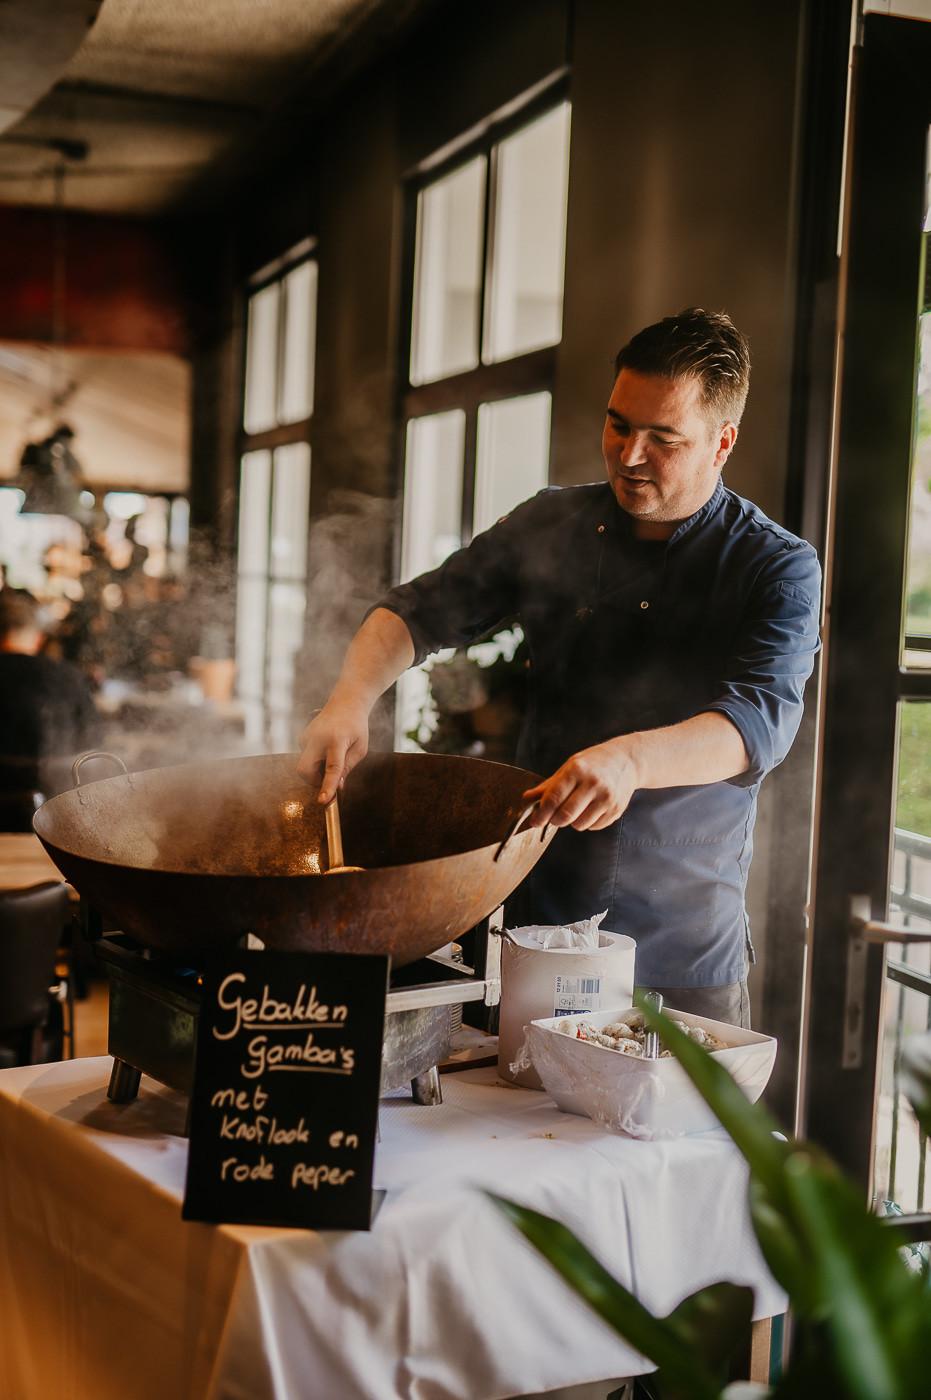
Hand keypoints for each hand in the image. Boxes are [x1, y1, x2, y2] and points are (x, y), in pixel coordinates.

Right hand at [296, 699, 369, 802]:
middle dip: (313, 781)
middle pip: (304, 769)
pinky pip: (305, 758)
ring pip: (304, 766)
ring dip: (316, 770)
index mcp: (337, 740)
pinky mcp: (302, 738)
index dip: (327, 786)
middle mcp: (318, 738)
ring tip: (331, 756)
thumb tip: (338, 787)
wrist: (345, 703)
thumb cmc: (356, 727)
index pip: (331, 768)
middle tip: (328, 779)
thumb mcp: (360, 748)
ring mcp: (307, 737)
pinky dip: (315, 761)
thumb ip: (348, 768)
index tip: (323, 801)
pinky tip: (326, 748)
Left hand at [521, 740, 638, 831]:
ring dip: (572, 822)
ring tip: (576, 808)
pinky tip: (591, 808)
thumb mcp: (569, 768)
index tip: (534, 822)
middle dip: (555, 821)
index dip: (541, 814)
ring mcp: (607, 797)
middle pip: (566, 815)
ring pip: (580, 825)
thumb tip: (526, 799)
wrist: (626, 761)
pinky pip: (593, 826)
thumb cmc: (592, 764)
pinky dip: (587, 822)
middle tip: (553, 818)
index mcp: (577, 770)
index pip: (553, 798)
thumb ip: (548, 786)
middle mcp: (593, 783)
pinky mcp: (616, 809)